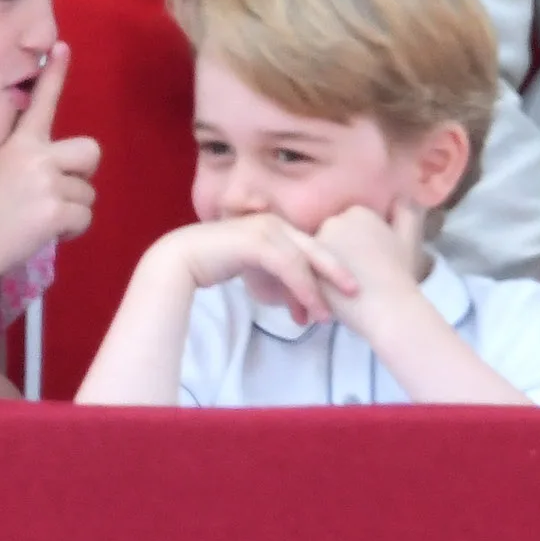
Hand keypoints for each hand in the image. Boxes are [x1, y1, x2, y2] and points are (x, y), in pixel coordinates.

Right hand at [0, 42, 100, 275]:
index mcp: (20, 144)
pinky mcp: (55, 210)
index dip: (54, 75)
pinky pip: (85, 218)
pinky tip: (45, 233)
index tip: (62, 46)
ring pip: (88, 193)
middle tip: (58, 191)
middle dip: (82, 174)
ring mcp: (47, 183)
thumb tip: (62, 165)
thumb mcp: (1, 172)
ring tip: (39, 218)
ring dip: (71, 210)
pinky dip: (71, 230)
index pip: (41, 102)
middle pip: (91, 151)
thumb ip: (29, 160)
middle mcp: (36, 156)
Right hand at [150, 214, 358, 326]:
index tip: (345, 292)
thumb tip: (301, 308)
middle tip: (356, 293)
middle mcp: (275, 224)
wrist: (183, 258)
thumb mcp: (256, 273)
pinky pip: (287, 267)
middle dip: (338, 271)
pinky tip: (308, 308)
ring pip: (303, 261)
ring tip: (327, 316)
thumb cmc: (217, 263)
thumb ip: (279, 283)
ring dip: (317, 290)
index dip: (331, 268)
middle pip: (316, 248)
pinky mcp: (255, 241)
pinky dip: (301, 288)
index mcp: (278, 227)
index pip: (312, 247)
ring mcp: (266, 230)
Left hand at [313, 201, 426, 338]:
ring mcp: (318, 240)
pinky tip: (330, 300)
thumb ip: (404, 214)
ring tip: (343, 295)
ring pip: (315, 257)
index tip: (367, 268)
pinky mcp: (304, 264)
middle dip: (336, 259)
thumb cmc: (401, 278)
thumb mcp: (409, 240)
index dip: (355, 252)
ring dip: (325, 275)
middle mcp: (335, 220)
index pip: (346, 229)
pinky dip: (313, 287)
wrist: (389, 308)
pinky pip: (303, 273)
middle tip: (354, 283)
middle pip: (329, 240)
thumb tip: (400, 198)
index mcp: (358, 212)